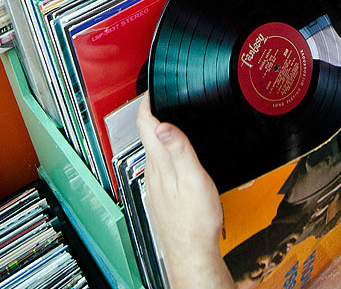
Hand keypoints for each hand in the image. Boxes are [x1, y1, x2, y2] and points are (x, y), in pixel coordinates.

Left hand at [137, 93, 234, 288]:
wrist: (192, 251)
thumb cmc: (194, 219)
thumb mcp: (193, 178)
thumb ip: (178, 149)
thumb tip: (162, 124)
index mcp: (159, 163)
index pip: (145, 124)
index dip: (147, 102)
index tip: (152, 89)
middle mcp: (153, 171)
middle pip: (148, 135)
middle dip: (154, 114)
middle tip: (162, 98)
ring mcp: (156, 184)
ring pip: (153, 150)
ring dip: (159, 132)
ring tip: (171, 119)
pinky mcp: (163, 194)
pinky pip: (160, 165)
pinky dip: (165, 152)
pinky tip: (177, 155)